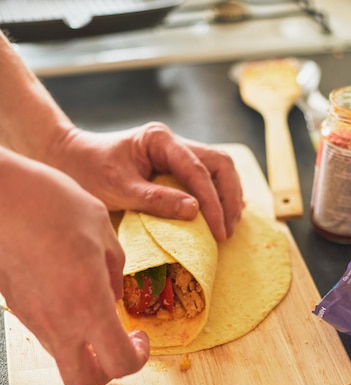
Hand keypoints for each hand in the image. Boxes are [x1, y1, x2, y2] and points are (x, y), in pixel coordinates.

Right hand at [0, 149, 149, 384]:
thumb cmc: (48, 203)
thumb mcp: (101, 227)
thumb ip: (115, 267)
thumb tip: (114, 293)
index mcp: (88, 304)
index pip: (120, 363)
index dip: (138, 358)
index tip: (140, 338)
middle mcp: (58, 322)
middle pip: (83, 382)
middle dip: (106, 372)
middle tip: (119, 342)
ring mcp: (33, 318)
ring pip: (63, 357)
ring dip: (85, 347)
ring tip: (94, 309)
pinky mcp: (17, 308)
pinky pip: (47, 332)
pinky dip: (65, 327)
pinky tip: (70, 292)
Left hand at [48, 122, 243, 241]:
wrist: (72, 160)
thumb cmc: (90, 171)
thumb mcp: (119, 188)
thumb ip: (156, 199)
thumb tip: (195, 211)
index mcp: (160, 139)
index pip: (198, 170)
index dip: (212, 202)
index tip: (218, 230)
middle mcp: (173, 142)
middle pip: (219, 164)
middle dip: (228, 197)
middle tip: (227, 229)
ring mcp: (177, 153)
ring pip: (218, 169)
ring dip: (228, 196)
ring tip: (228, 226)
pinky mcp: (175, 167)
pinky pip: (208, 177)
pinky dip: (219, 195)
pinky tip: (223, 214)